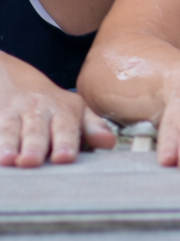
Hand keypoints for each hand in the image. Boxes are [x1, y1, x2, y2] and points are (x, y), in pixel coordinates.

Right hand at [0, 67, 115, 167]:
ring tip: (7, 160)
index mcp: (63, 110)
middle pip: (36, 130)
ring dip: (8, 144)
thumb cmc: (51, 104)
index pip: (65, 127)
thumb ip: (92, 127)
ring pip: (9, 129)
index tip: (64, 157)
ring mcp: (11, 112)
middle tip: (32, 162)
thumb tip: (108, 143)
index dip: (65, 142)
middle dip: (35, 146)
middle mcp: (37, 110)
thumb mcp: (75, 110)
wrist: (12, 78)